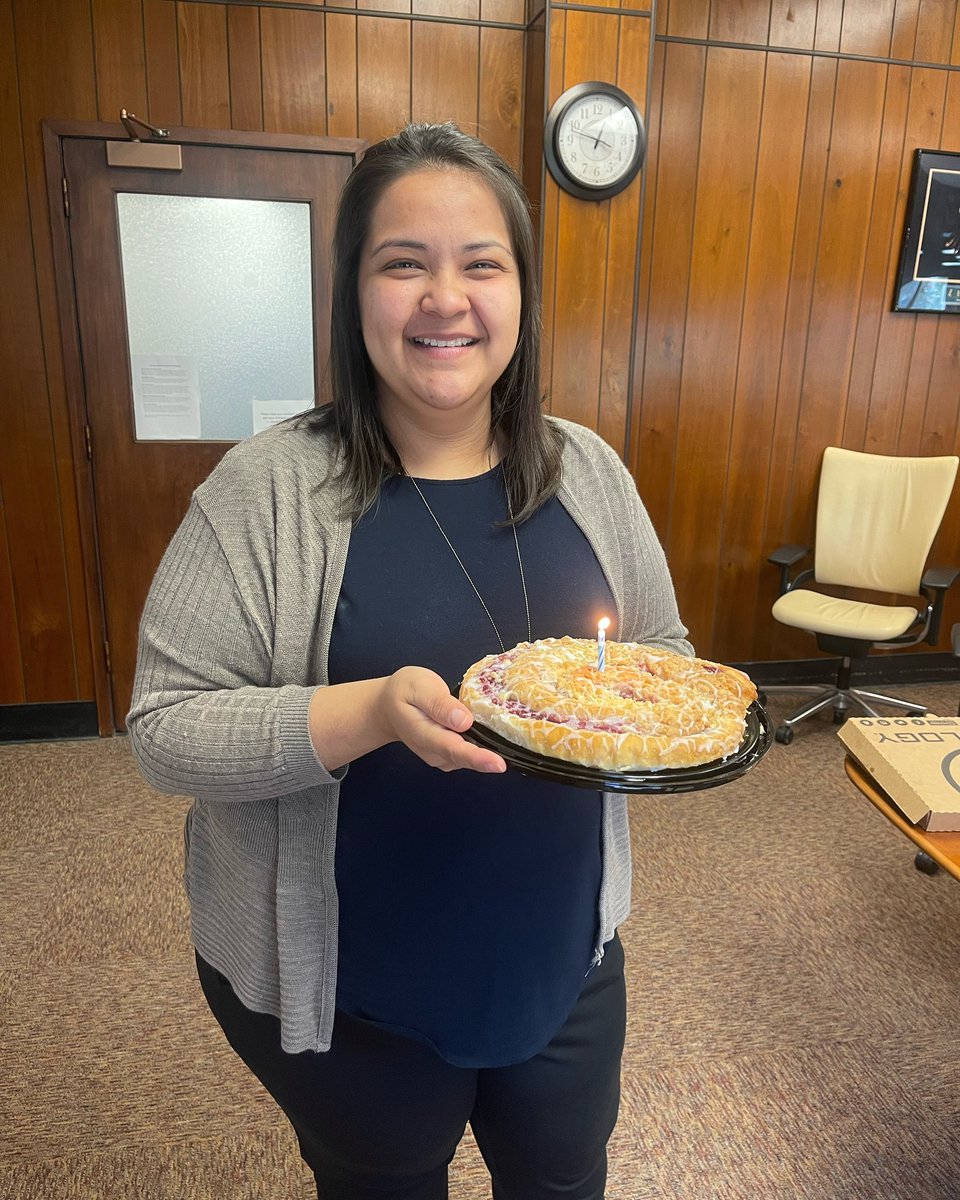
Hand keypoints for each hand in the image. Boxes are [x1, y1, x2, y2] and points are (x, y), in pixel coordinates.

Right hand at [380, 666, 506, 773]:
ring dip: (490, 751)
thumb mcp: (417, 687)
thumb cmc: (403, 692)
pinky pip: (470, 753)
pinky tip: (497, 734)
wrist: (387, 707)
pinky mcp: (450, 755)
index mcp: (424, 734)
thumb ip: (439, 704)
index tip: (498, 763)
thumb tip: (464, 720)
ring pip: (470, 758)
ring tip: (511, 735)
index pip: (453, 749)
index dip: (477, 758)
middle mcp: (435, 752)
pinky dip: (485, 747)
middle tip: (519, 748)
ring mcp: (443, 757)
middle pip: (466, 759)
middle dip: (490, 757)